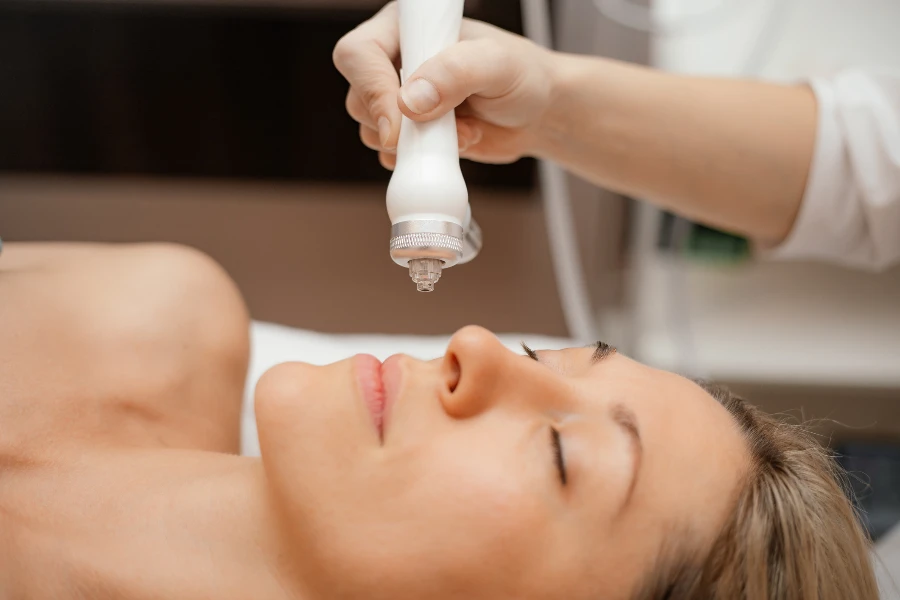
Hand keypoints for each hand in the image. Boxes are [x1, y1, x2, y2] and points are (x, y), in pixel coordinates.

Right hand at [333, 1, 556, 169]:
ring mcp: (400, 101)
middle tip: (445, 129)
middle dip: (399, 124)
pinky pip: (392, 156)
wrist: (537, 113)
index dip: (372, 90)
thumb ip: (456, 72)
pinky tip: (457, 144)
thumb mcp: (499, 63)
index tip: (398, 123)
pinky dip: (422, 161)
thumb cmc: (522, 76)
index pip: (359, 54)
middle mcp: (395, 61)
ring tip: (462, 132)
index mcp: (408, 28)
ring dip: (416, 145)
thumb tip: (411, 100)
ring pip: (373, 131)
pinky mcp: (409, 133)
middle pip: (360, 98)